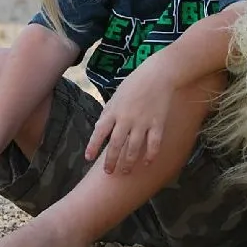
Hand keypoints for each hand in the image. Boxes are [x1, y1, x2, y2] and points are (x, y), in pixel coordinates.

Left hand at [85, 51, 172, 173]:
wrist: (158, 74)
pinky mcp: (158, 124)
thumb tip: (100, 129)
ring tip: (125, 171)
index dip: (93, 146)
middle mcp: (126, 118)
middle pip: (116, 145)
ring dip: (128, 163)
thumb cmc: (135, 83)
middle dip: (111, 161)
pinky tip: (146, 163)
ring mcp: (142, 122)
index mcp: (114, 110)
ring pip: (133, 149)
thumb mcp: (117, 95)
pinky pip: (153, 144)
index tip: (88, 158)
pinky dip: (150, 156)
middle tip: (109, 172)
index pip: (100, 131)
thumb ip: (109, 112)